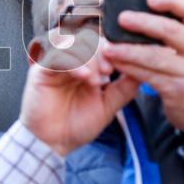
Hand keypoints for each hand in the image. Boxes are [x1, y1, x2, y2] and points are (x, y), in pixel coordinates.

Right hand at [20, 37, 139, 156]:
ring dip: (88, 58)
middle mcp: (70, 62)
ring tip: (95, 80)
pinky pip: (56, 55)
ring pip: (73, 43)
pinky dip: (73, 63)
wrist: (53, 143)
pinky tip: (83, 78)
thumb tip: (143, 70)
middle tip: (109, 71)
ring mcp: (55, 64)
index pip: (100, 44)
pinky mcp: (41, 70)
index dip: (112, 49)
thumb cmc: (77, 125)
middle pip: (87, 39)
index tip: (121, 65)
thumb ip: (125, 88)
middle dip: (101, 53)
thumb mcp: (108, 105)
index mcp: (86, 67)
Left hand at [102, 0, 183, 131]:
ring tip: (108, 46)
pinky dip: (129, 68)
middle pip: (172, 31)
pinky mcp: (178, 91)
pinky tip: (116, 63)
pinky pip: (148, 76)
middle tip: (122, 18)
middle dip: (144, 23)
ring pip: (155, 56)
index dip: (171, 1)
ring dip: (128, 50)